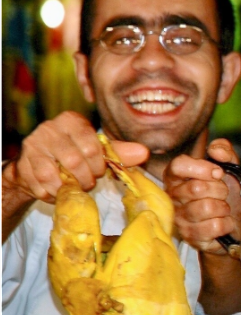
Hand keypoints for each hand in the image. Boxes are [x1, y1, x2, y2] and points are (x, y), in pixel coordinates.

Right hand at [5, 112, 146, 202]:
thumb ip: (119, 152)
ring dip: (68, 187)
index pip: (93, 146)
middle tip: (88, 182)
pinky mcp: (22, 164)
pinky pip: (40, 185)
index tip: (99, 171)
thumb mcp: (97, 151)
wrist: (37, 167)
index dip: (99, 165)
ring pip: (53, 174)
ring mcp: (33, 146)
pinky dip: (52, 194)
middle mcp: (50, 128)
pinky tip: (57, 191)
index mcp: (72, 121)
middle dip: (85, 178)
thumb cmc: (73, 156)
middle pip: (74, 161)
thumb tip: (144, 153)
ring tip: (72, 187)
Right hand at [165, 139, 240, 255]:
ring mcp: (180, 218)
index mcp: (178, 177)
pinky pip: (214, 227)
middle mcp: (173, 197)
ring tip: (223, 209)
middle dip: (220, 190)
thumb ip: (224, 151)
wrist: (233, 225)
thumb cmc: (225, 195)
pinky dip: (226, 224)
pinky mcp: (190, 236)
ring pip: (206, 207)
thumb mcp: (229, 168)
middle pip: (196, 188)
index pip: (178, 166)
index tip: (219, 173)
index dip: (202, 168)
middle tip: (224, 194)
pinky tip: (224, 223)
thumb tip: (217, 151)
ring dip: (224, 208)